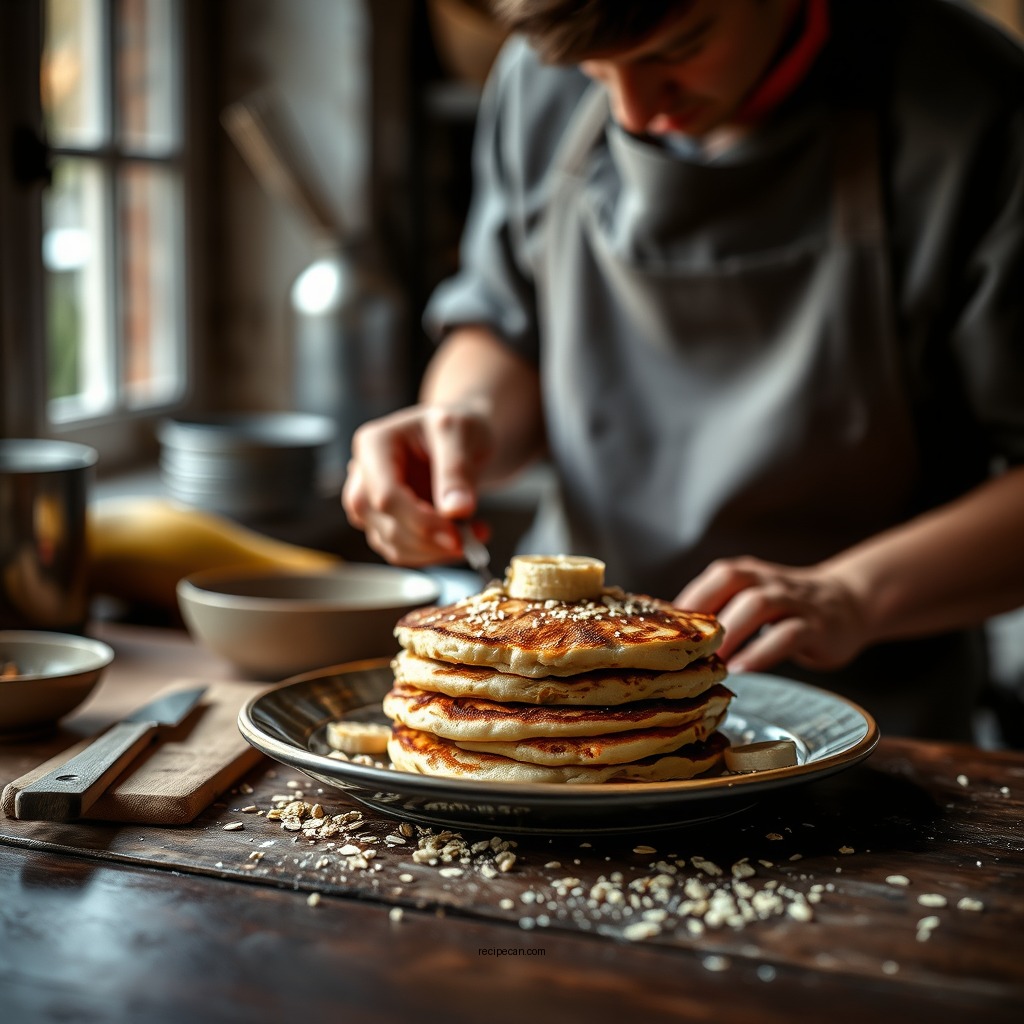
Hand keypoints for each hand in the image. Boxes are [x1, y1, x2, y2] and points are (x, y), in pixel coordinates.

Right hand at [341, 404, 492, 565]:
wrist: (462, 437)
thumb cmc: (458, 426)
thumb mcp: (462, 433)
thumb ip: (457, 470)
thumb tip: (457, 511)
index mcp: (373, 444)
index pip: (385, 496)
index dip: (420, 522)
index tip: (457, 536)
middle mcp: (363, 475)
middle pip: (383, 524)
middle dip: (428, 541)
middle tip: (471, 541)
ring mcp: (371, 501)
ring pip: (390, 544)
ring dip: (433, 551)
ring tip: (474, 535)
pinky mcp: (385, 522)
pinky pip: (402, 550)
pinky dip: (433, 552)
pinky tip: (463, 537)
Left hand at [675, 556, 869, 673]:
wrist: (850, 603)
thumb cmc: (785, 608)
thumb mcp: (752, 599)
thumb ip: (719, 610)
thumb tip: (670, 634)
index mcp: (748, 574)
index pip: (714, 577)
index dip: (689, 600)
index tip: (667, 630)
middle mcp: (768, 581)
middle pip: (732, 582)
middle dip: (706, 615)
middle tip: (685, 647)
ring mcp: (794, 601)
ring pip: (759, 604)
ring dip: (731, 632)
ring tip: (712, 661)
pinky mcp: (817, 626)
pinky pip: (789, 634)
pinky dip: (763, 652)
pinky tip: (744, 669)